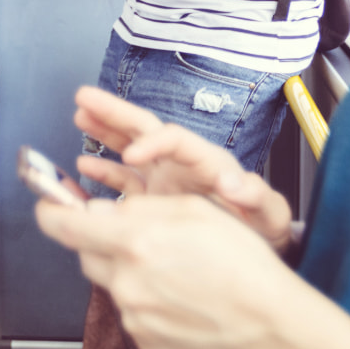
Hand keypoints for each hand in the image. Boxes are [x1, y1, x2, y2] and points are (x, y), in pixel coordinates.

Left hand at [35, 192, 294, 348]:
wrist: (267, 322)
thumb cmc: (241, 265)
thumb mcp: (193, 211)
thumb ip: (140, 208)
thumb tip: (102, 210)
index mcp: (136, 242)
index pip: (65, 226)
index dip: (49, 210)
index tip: (47, 204)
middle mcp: (127, 282)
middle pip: (85, 254)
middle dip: (98, 240)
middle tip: (133, 234)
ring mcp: (133, 316)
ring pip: (111, 283)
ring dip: (126, 270)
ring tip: (170, 267)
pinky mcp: (144, 341)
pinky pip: (130, 311)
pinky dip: (144, 299)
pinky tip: (177, 293)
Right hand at [71, 86, 293, 250]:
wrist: (259, 250)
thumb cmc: (265, 228)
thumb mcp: (269, 214)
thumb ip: (256, 196)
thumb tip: (235, 183)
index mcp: (206, 162)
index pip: (175, 140)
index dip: (152, 143)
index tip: (132, 154)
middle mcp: (182, 165)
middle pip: (145, 129)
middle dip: (115, 113)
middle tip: (85, 98)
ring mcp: (165, 181)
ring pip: (129, 147)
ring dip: (105, 132)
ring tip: (80, 116)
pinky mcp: (154, 200)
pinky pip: (124, 180)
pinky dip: (103, 172)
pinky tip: (83, 167)